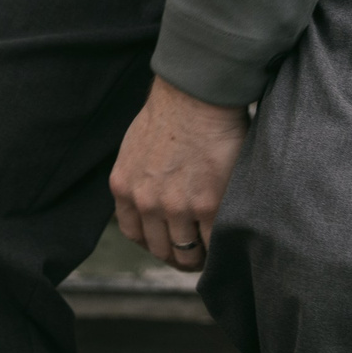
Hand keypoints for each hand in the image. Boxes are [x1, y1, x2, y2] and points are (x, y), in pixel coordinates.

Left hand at [110, 76, 250, 272]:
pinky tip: (227, 241)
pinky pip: (213, 242)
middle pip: (161, 249)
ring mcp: (176, 207)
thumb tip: (153, 196)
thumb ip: (139, 178)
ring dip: (200, 256)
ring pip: (187, 253)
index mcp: (124, 188)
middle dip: (178, 255)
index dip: (154, 243)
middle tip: (196, 254)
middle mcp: (145, 202)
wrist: (195, 96)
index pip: (134, 233)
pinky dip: (220, 247)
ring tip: (214, 252)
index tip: (169, 243)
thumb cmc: (171, 113)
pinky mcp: (207, 205)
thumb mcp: (135, 149)